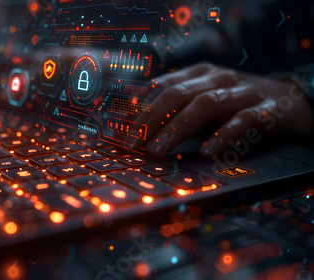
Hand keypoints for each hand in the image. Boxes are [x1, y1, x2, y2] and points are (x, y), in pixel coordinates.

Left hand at [134, 63, 313, 157]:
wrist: (290, 102)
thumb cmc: (236, 106)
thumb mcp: (203, 104)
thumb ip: (176, 113)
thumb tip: (138, 134)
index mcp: (198, 74)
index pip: (160, 88)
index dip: (137, 111)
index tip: (120, 134)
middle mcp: (217, 78)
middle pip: (176, 94)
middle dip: (149, 120)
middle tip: (132, 145)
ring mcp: (241, 91)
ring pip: (204, 104)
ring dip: (176, 127)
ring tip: (157, 150)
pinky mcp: (266, 109)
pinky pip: (242, 121)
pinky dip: (223, 135)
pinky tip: (207, 152)